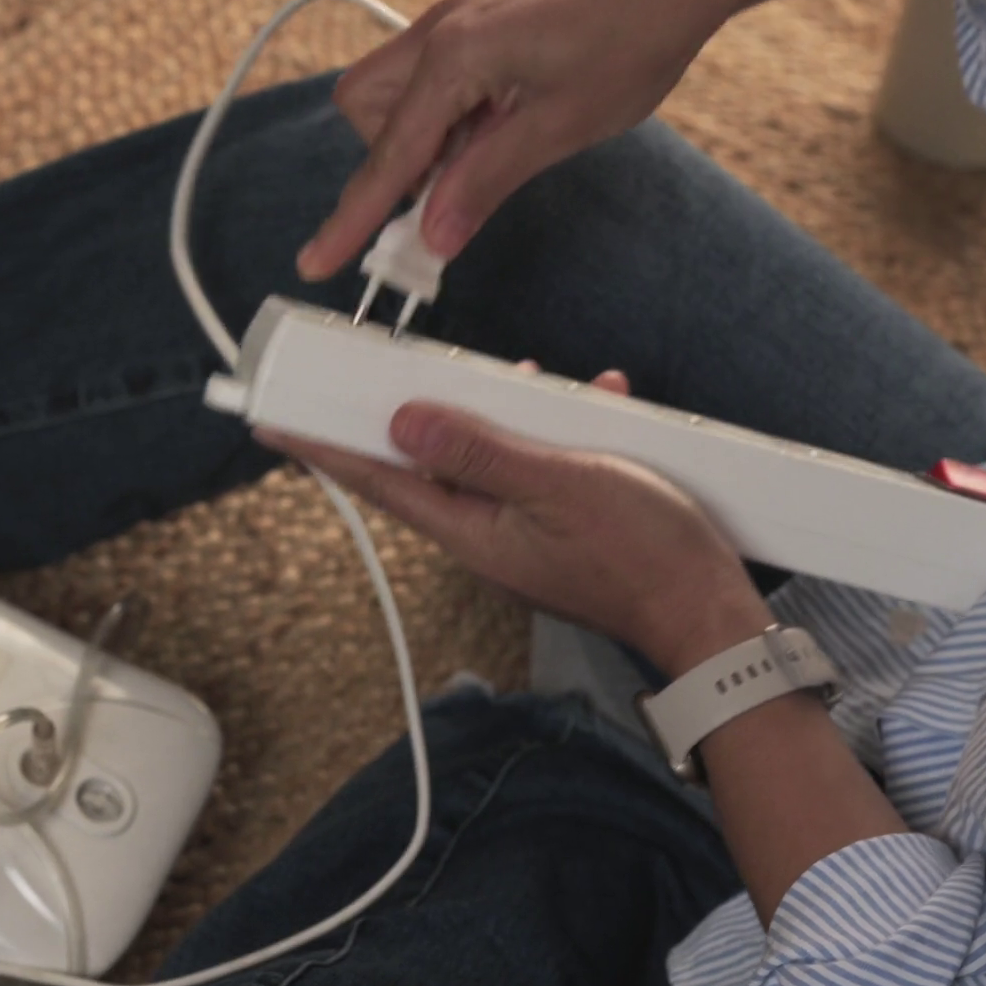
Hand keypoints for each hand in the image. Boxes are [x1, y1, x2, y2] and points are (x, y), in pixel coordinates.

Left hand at [259, 367, 771, 674]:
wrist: (711, 616)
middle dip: (413, 410)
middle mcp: (482, 535)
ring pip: (485, 457)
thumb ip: (481, 451)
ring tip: (533, 380)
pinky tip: (598, 402)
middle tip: (382, 368)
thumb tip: (403, 423)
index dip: (322, 447)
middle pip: (423, 462)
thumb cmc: (644, 555)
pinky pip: (535, 468)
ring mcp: (518, 533)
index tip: (273, 422)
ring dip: (504, 412)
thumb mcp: (560, 484)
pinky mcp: (555, 527)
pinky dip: (558, 432)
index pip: (376, 479)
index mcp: (468, 530)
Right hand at [297, 0, 757, 278]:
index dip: (353, 219)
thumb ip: (486, 180)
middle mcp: (442, 31)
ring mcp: (458, 19)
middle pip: (366, 110)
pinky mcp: (480, 20)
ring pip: (393, 91)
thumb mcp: (563, 123)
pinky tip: (506, 118)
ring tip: (491, 146)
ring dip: (420, 136)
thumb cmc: (635, 31)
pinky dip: (451, 115)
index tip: (318, 263)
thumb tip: (433, 236)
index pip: (387, 158)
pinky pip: (433, 76)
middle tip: (449, 184)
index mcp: (455, 57)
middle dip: (390, 157)